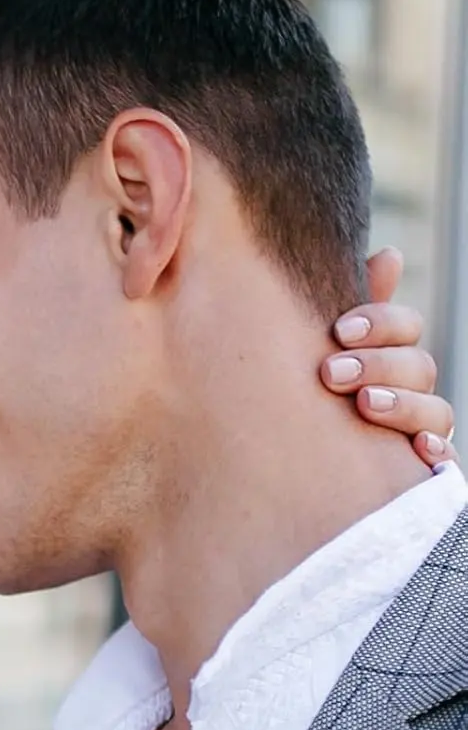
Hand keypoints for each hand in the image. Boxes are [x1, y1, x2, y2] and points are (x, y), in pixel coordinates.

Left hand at [323, 248, 456, 465]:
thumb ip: (348, 312)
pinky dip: (436, 452)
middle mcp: (409, 391)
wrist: (285, 470)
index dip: (381, 323)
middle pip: (418, 366)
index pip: (404, 328)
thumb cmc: (306, 400)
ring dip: (403, 404)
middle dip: (378, 364)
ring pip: (435, 411)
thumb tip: (391, 256)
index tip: (341, 329)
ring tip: (365, 404)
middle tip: (331, 373)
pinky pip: (444, 462)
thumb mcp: (319, 356)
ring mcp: (418, 431)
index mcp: (386, 356)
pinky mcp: (419, 473)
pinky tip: (419, 450)